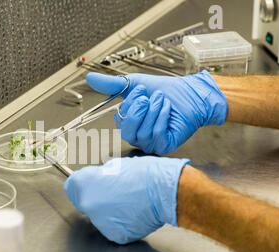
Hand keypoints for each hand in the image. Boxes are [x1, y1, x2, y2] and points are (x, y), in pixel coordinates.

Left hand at [64, 156, 189, 244]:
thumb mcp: (115, 165)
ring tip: (127, 202)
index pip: (71, 187)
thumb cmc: (144, 174)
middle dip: (94, 198)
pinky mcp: (115, 235)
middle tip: (113, 193)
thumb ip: (99, 175)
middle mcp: (89, 205)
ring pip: (99, 217)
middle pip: (84, 203)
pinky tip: (133, 213)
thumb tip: (97, 180)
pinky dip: (121, 223)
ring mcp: (101, 222)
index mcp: (86, 184)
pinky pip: (113, 228)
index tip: (87, 184)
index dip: (81, 184)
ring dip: (108, 212)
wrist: (165, 190)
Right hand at [86, 71, 227, 153]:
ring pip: (142, 133)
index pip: (119, 121)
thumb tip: (89, 78)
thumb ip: (111, 84)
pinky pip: (156, 135)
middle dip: (139, 110)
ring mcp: (151, 142)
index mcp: (129, 123)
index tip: (141, 91)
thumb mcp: (134, 84)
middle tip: (150, 97)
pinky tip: (168, 109)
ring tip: (162, 100)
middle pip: (127, 132)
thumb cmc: (165, 90)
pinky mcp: (165, 145)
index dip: (129, 106)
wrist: (190, 93)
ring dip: (153, 111)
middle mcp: (138, 135)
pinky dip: (162, 118)